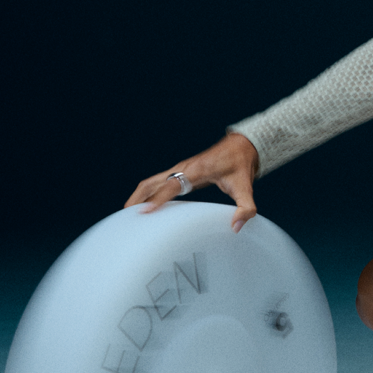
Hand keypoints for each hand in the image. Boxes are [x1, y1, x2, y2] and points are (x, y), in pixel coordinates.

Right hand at [125, 132, 259, 233]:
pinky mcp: (179, 171)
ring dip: (138, 196)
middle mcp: (183, 167)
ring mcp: (179, 168)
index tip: (144, 212)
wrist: (240, 146)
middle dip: (137, 199)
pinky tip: (143, 206)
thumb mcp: (246, 187)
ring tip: (127, 216)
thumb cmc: (240, 165)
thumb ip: (245, 208)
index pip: (172, 186)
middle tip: (126, 219)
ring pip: (151, 182)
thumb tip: (236, 227)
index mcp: (196, 170)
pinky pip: (157, 182)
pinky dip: (146, 193)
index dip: (158, 199)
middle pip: (152, 183)